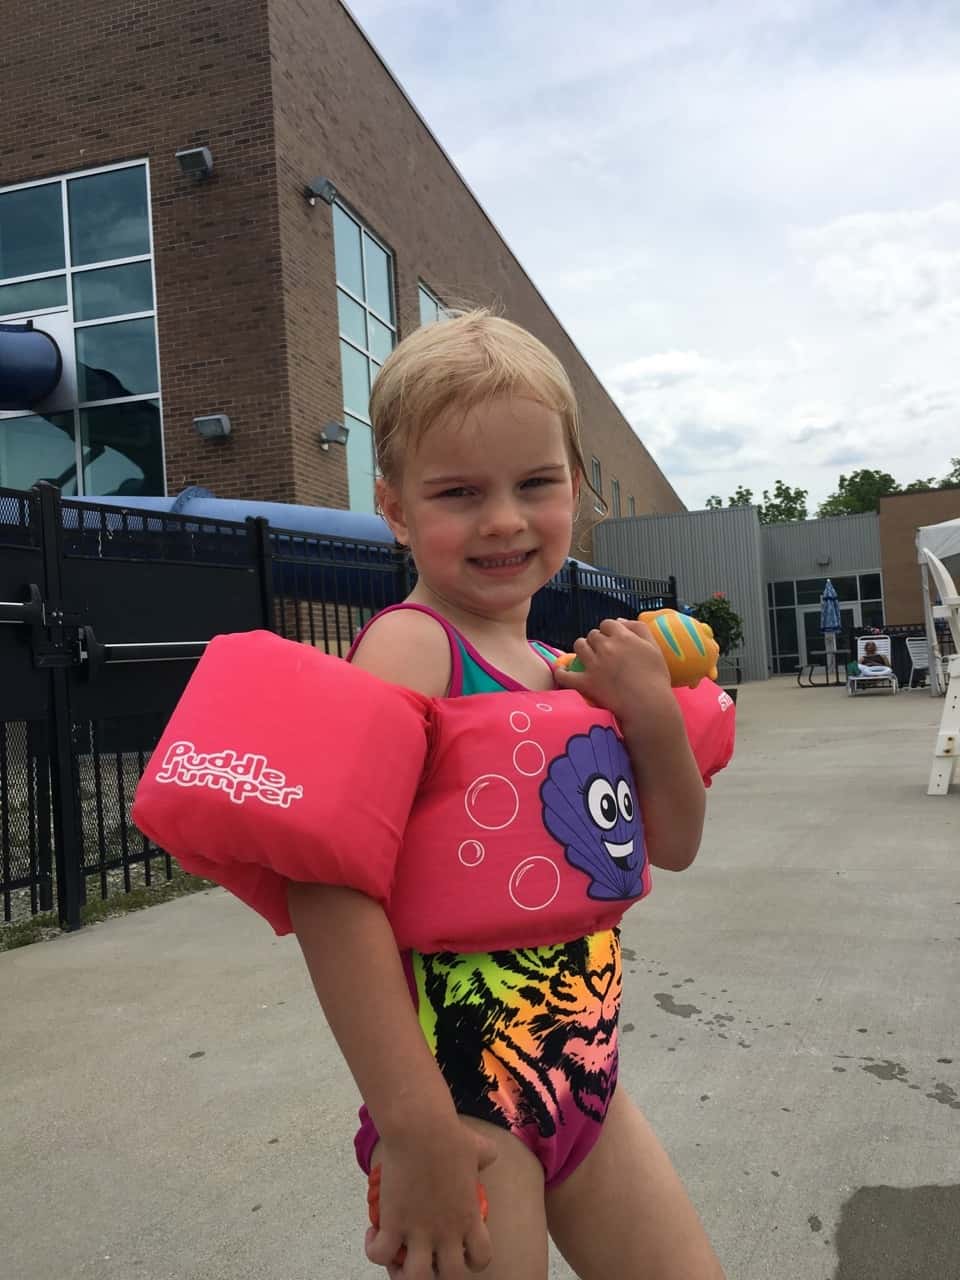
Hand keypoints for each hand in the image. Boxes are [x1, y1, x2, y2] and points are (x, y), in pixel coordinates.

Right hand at [365, 1118, 496, 1277]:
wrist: (421, 1129)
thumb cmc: (449, 1135)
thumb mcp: (478, 1148)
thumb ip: (486, 1156)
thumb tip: (488, 1153)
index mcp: (468, 1217)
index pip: (481, 1258)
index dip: (471, 1258)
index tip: (458, 1246)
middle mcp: (446, 1232)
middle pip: (450, 1277)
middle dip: (439, 1273)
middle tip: (426, 1256)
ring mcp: (419, 1231)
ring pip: (415, 1277)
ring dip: (404, 1273)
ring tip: (396, 1257)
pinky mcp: (393, 1223)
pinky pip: (380, 1254)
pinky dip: (374, 1249)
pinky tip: (373, 1233)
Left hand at [554, 618, 675, 740]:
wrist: (648, 706)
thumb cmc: (656, 679)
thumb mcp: (654, 648)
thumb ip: (639, 629)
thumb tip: (620, 620)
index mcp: (623, 637)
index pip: (608, 624)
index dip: (608, 630)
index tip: (612, 639)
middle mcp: (606, 647)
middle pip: (593, 635)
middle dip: (596, 641)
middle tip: (602, 652)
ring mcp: (594, 664)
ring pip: (579, 646)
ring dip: (582, 649)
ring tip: (586, 658)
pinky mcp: (585, 682)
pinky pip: (565, 675)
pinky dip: (562, 672)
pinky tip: (563, 672)